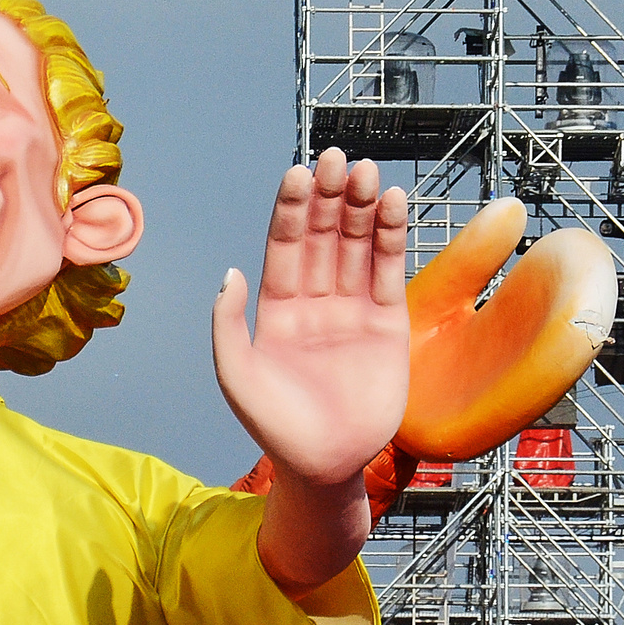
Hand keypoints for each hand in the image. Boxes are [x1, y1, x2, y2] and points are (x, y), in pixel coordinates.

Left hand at [212, 150, 409, 487]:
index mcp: (277, 307)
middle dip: (331, 197)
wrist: (325, 466)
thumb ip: (229, 322)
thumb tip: (230, 272)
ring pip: (358, 246)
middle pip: (325, 236)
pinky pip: (389, 272)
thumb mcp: (236, 374)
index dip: (293, 208)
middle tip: (338, 158)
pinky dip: (392, 237)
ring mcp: (353, 310)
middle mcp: (316, 300)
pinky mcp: (388, 325)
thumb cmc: (274, 426)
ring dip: (363, 208)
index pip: (286, 245)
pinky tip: (394, 204)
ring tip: (368, 172)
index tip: (299, 172)